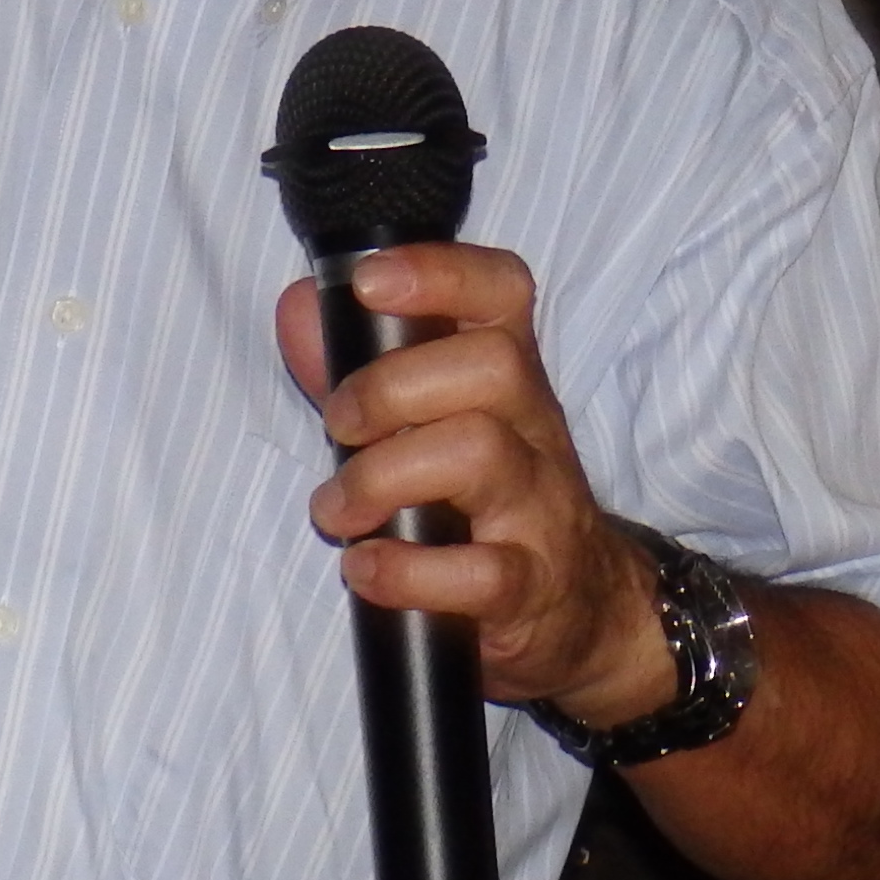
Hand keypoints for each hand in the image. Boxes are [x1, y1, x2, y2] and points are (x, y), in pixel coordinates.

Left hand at [287, 244, 671, 725]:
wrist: (580, 606)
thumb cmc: (483, 502)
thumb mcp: (428, 426)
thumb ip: (360, 368)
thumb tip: (300, 306)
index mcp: (508, 378)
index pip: (501, 291)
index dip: (439, 272)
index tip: (369, 282)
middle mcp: (533, 429)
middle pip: (492, 364)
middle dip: (391, 387)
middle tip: (340, 426)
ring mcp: (539, 506)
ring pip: (480, 453)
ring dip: (382, 477)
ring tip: (338, 510)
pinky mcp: (531, 586)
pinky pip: (481, 572)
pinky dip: (407, 572)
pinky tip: (366, 570)